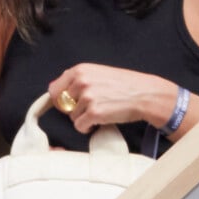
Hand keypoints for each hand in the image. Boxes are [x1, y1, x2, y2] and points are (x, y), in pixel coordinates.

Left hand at [48, 63, 164, 134]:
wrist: (144, 94)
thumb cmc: (123, 84)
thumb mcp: (98, 73)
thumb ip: (78, 79)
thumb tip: (57, 89)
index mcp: (80, 70)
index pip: (54, 88)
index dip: (60, 99)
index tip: (68, 104)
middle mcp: (81, 82)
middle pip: (62, 105)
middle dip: (73, 109)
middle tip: (89, 108)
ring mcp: (87, 97)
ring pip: (71, 117)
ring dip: (83, 118)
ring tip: (99, 111)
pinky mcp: (94, 113)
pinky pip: (79, 126)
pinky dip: (87, 127)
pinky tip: (98, 121)